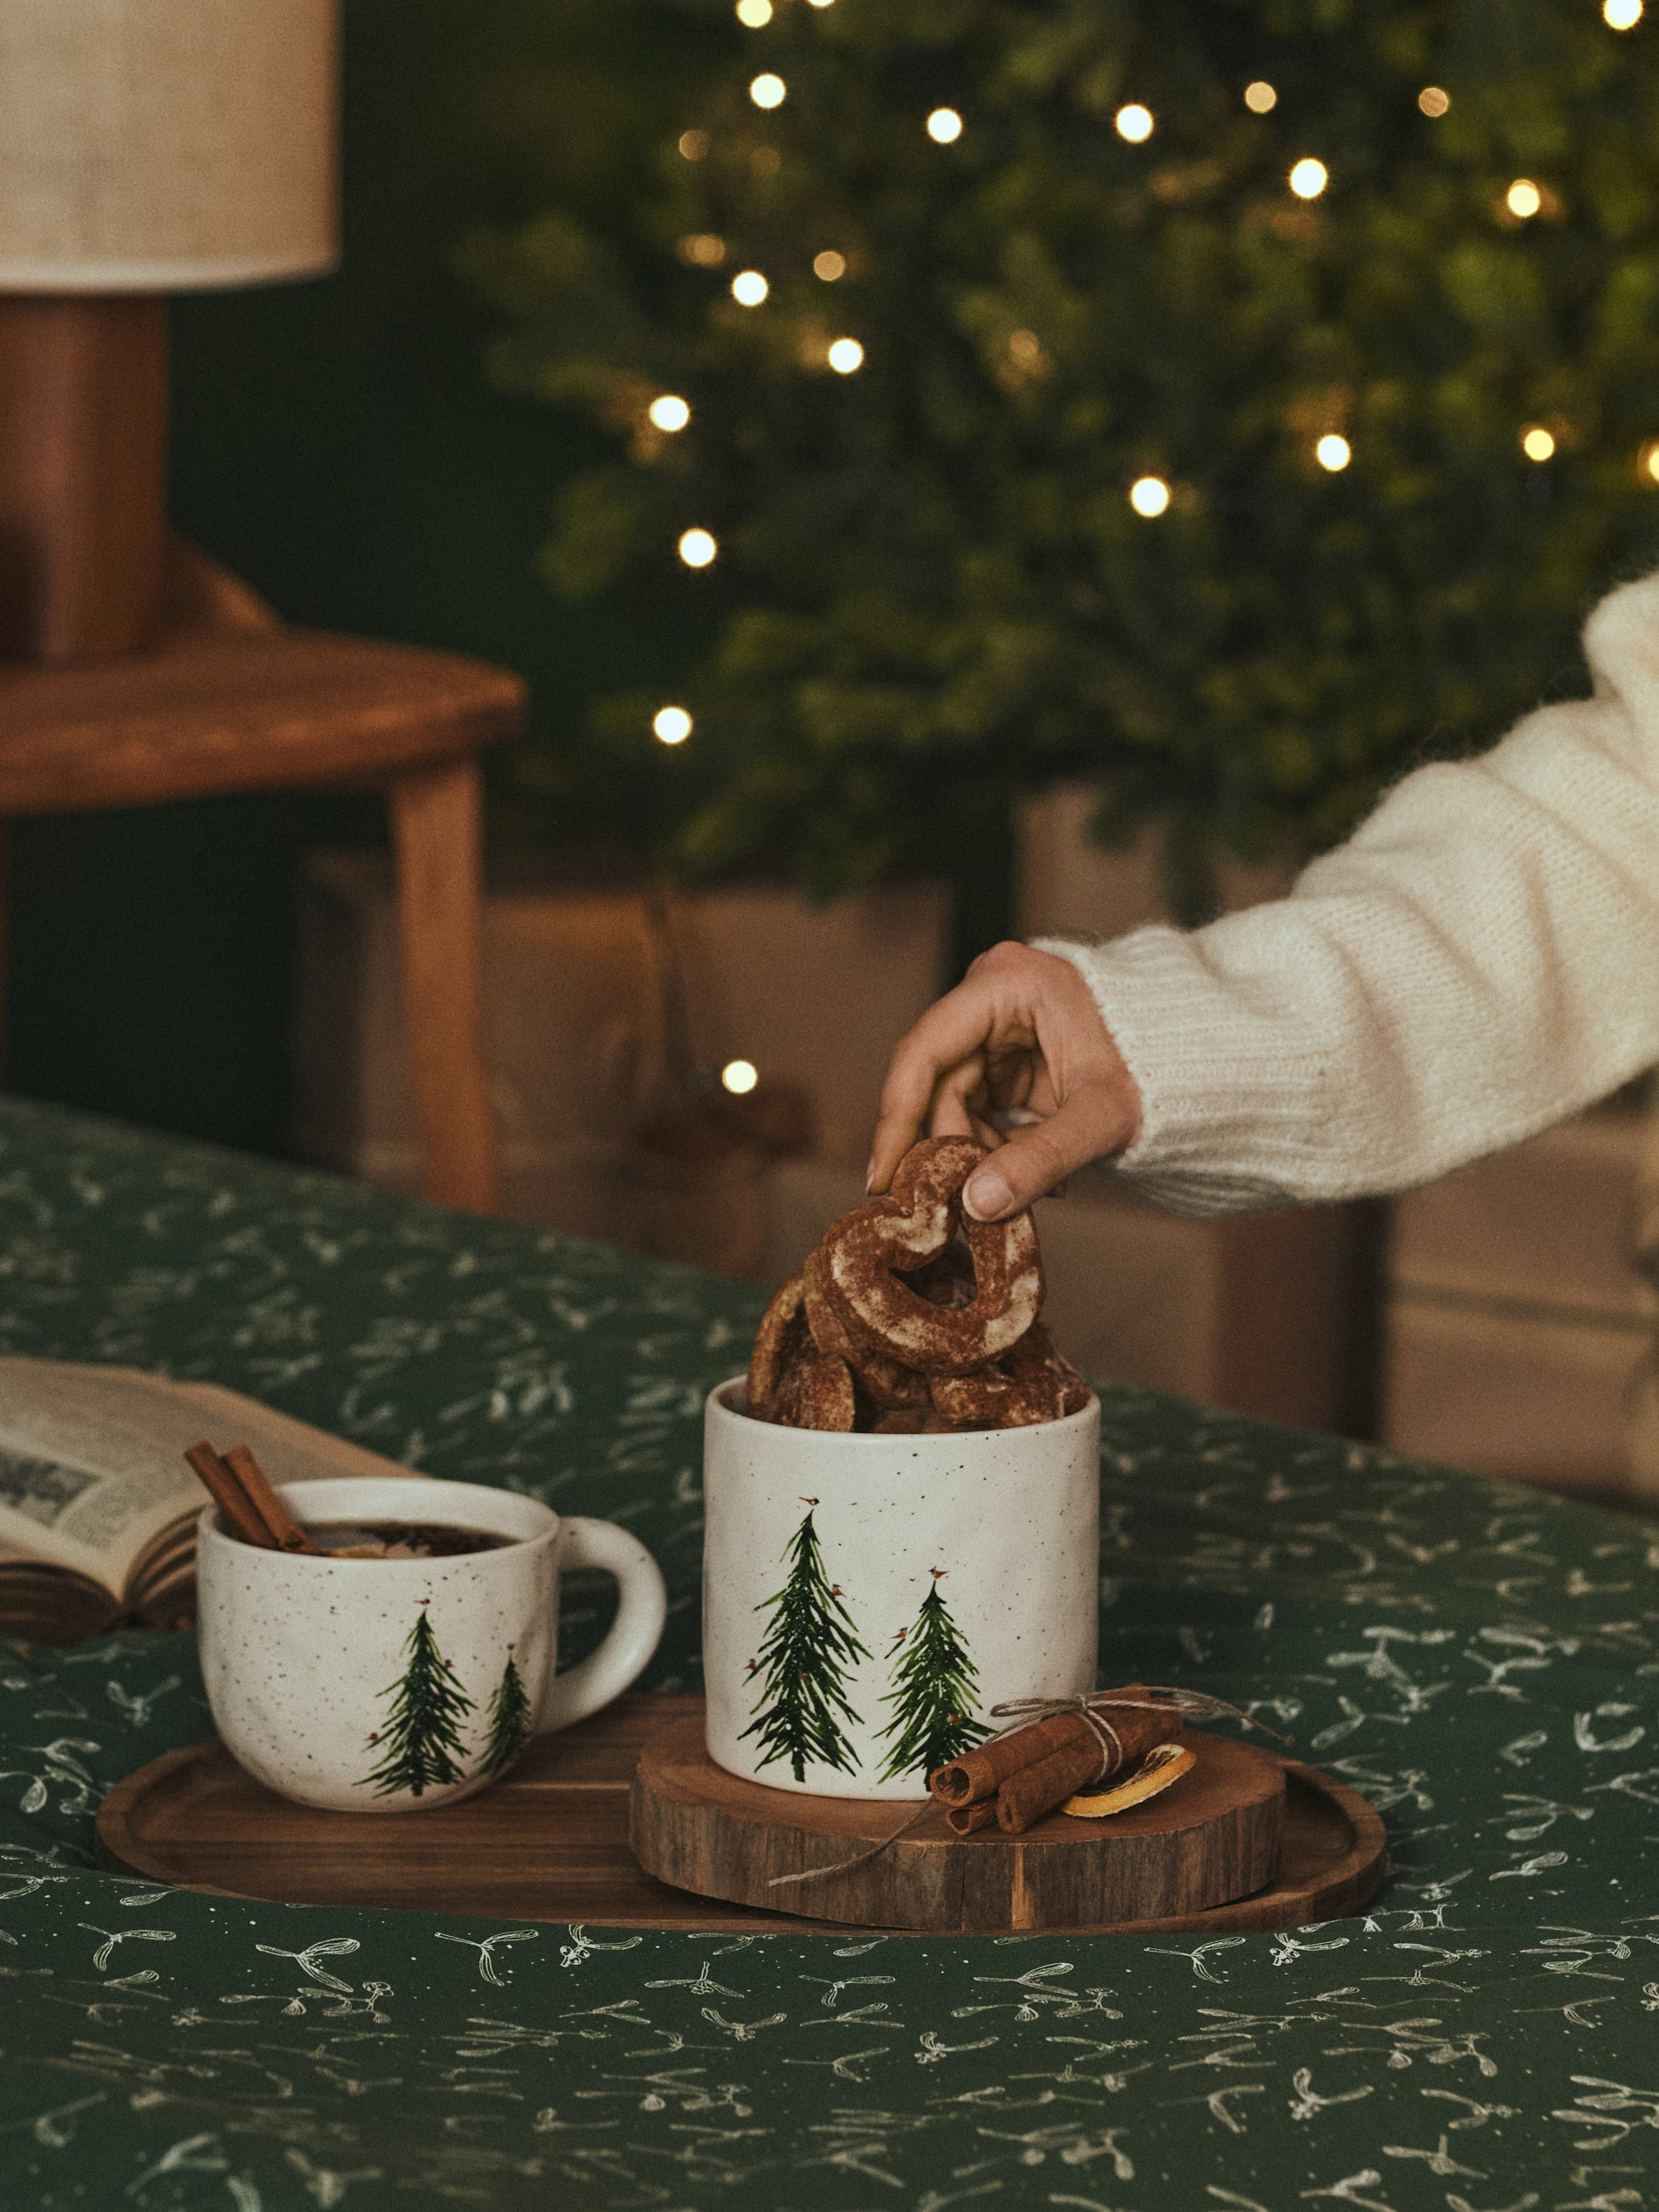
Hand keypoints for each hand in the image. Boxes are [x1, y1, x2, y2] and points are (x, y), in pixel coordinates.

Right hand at [867, 941, 1142, 1219]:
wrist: (1198, 1060)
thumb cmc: (1157, 1069)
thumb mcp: (1100, 1117)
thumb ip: (1039, 1160)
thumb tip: (975, 1205)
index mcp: (1006, 984)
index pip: (925, 1052)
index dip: (897, 1118)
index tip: (882, 1178)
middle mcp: (989, 996)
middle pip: (936, 1083)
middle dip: (949, 1148)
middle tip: (959, 1205)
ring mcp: (995, 1027)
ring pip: (953, 1102)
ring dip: (975, 1154)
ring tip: (1018, 1191)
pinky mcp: (1006, 1058)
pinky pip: (977, 1109)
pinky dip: (993, 1148)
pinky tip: (1025, 1176)